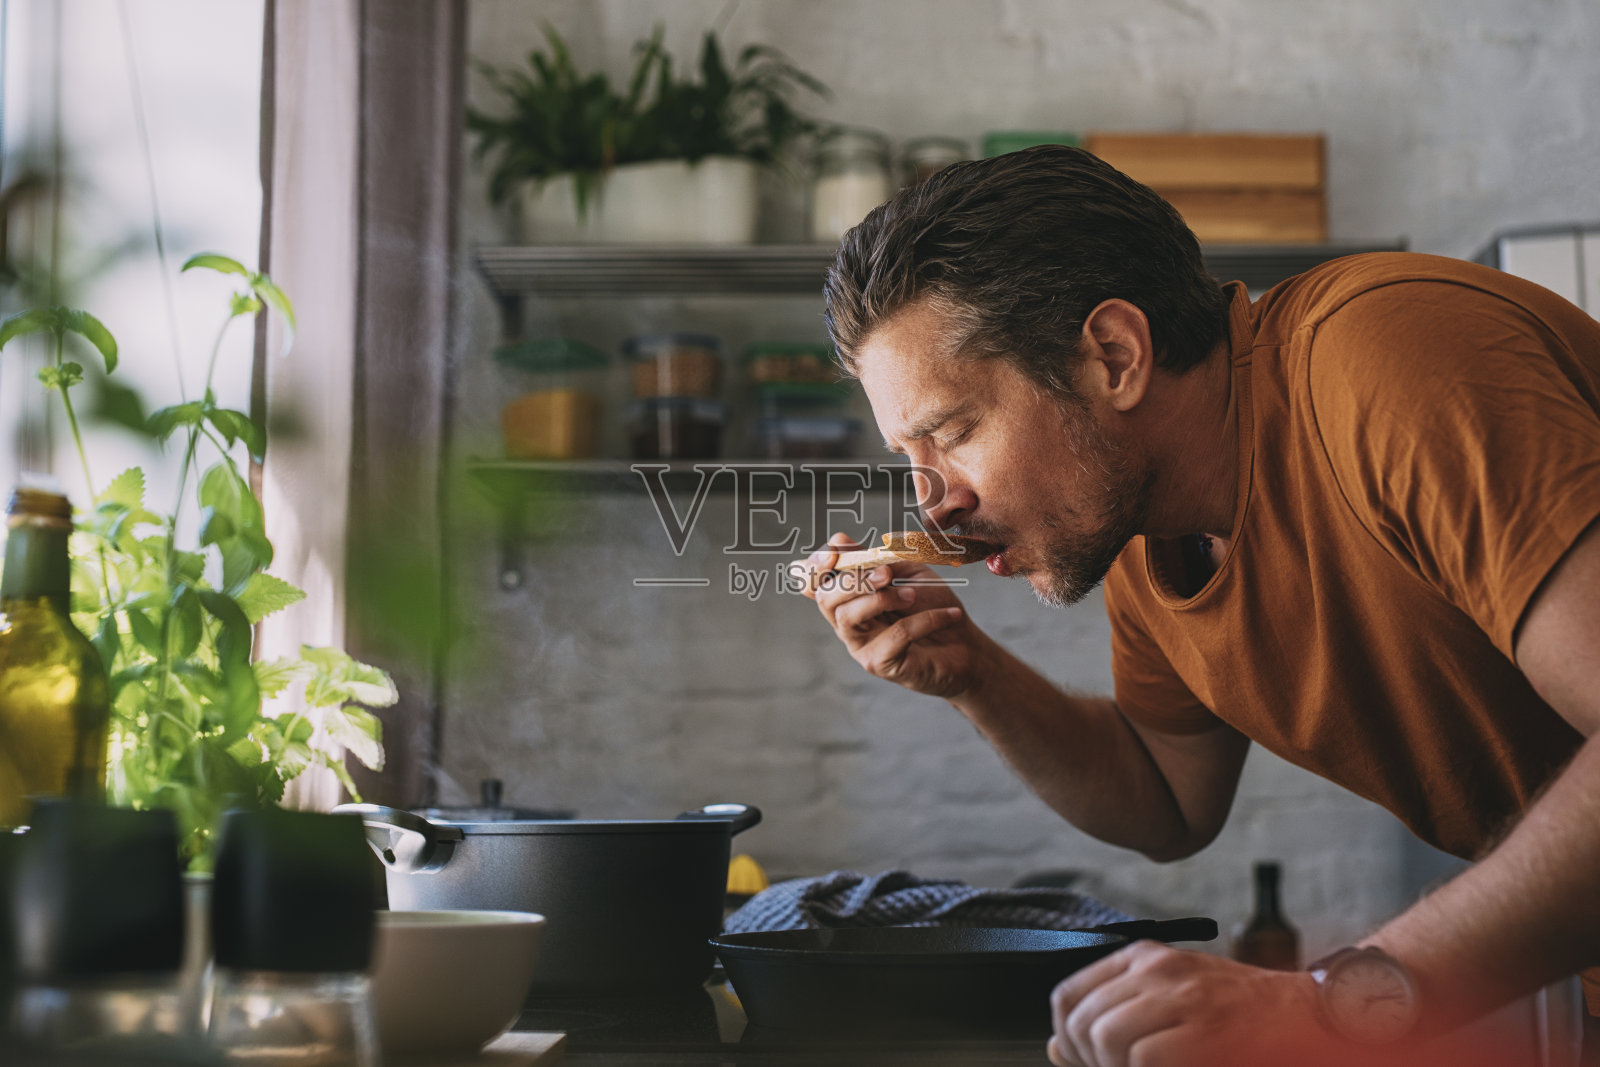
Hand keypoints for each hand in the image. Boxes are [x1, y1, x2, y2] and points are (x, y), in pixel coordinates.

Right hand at [801, 531, 983, 698]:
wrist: (966, 646)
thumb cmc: (933, 604)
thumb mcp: (909, 571)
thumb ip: (878, 558)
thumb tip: (840, 540)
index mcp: (849, 595)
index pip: (813, 582)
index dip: (814, 567)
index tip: (835, 553)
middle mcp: (847, 621)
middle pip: (826, 598)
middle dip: (853, 580)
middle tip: (886, 574)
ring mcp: (860, 645)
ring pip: (849, 617)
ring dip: (882, 599)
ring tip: (913, 595)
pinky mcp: (880, 664)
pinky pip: (894, 636)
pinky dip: (924, 620)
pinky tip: (950, 615)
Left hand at [1048, 942, 1337, 1066]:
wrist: (1306, 1016)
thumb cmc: (1238, 1018)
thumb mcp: (1169, 1004)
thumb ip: (1114, 1018)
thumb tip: (1055, 1047)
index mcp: (1144, 958)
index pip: (1068, 995)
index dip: (1066, 1038)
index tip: (1087, 1062)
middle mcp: (1157, 968)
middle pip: (1081, 1020)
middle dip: (1091, 1061)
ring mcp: (1181, 995)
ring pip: (1105, 1037)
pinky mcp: (1204, 1027)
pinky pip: (1142, 1057)